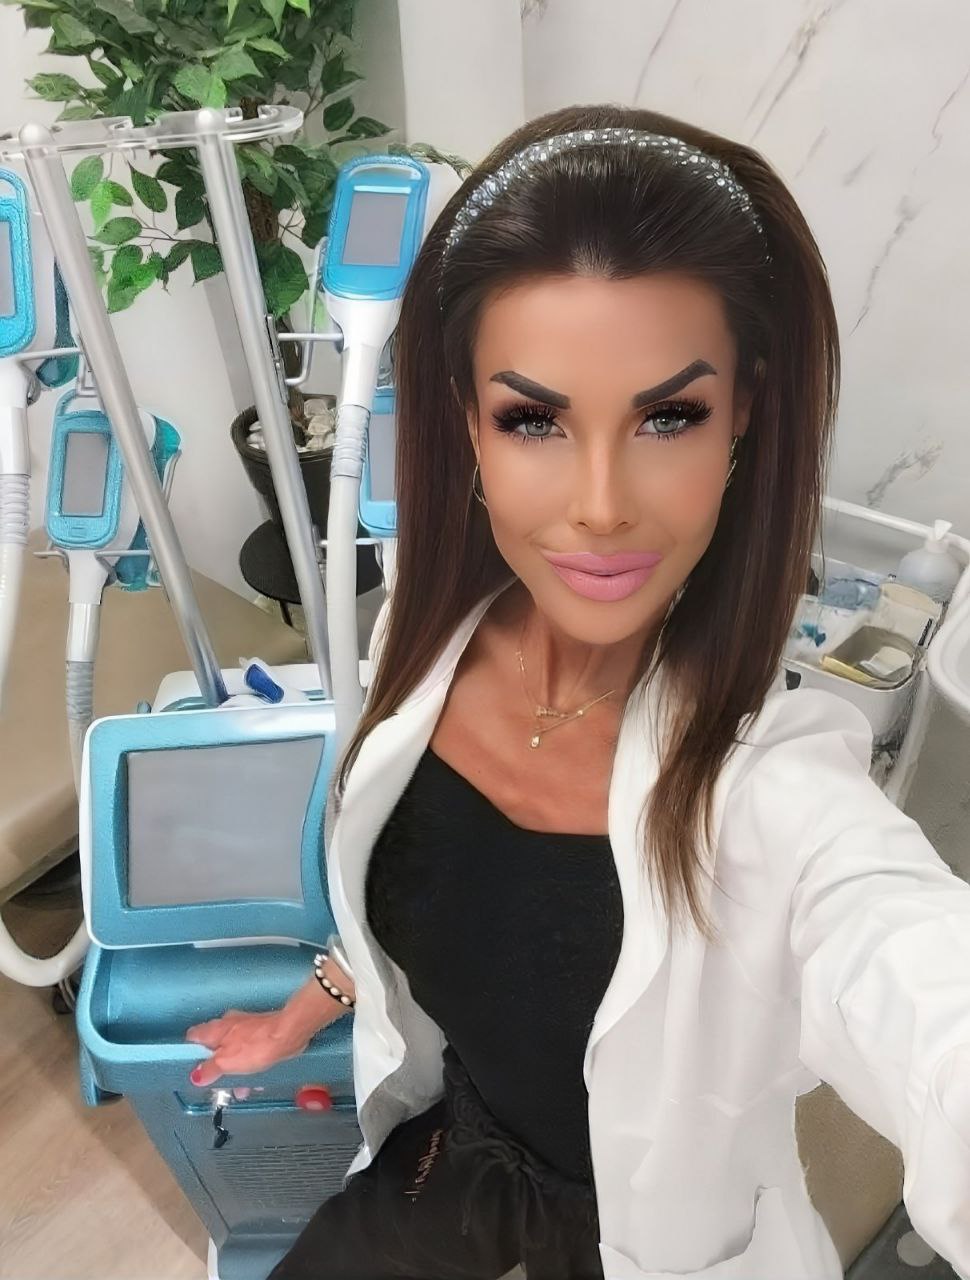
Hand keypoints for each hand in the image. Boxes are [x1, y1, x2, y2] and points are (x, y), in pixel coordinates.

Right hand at [184, 1007, 311, 1087]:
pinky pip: (249, 1052)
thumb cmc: (256, 1047)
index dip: (189, 1053)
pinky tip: (255, 1081)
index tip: (192, 1069)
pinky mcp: (261, 1034)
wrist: (288, 1035)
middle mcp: (228, 1024)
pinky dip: (249, 1065)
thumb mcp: (226, 1062)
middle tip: (218, 1085)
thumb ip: (208, 1069)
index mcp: (215, 1029)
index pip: (193, 1037)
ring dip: (234, 1070)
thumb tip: (195, 1076)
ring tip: (241, 1091)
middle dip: (215, 1067)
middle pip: (213, 1047)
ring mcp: (245, 1028)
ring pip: (232, 1051)